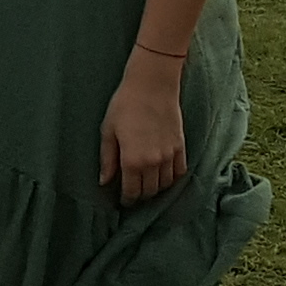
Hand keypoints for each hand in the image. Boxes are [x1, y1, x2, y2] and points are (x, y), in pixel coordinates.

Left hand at [100, 61, 188, 203]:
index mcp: (133, 160)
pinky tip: (163, 175)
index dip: (127, 200)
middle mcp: (153, 162)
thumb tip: (104, 181)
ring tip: (147, 184)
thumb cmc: (125, 104)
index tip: (123, 200)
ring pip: (165, 184)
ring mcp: (169, 155)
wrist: (152, 84)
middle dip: (141, 195)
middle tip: (134, 192)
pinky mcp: (180, 146)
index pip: (132, 192)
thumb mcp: (108, 131)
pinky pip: (179, 172)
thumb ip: (107, 159)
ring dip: (156, 188)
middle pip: (150, 191)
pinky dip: (172, 178)